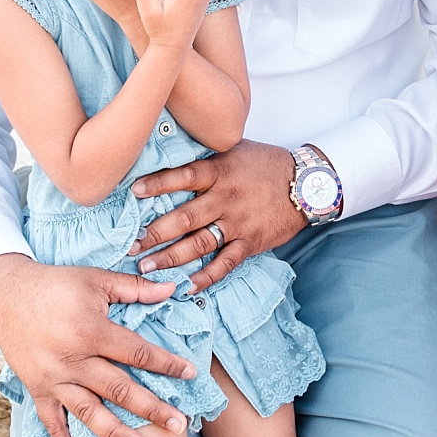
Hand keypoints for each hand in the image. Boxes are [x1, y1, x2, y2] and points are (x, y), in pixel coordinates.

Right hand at [0, 253, 189, 436]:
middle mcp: (72, 360)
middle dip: (151, 408)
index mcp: (91, 331)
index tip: (191, 374)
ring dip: (115, 435)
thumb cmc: (55, 284)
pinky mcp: (37, 390)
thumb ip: (134, 289)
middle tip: (178, 425)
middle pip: (119, 389)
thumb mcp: (96, 279)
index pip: (137, 352)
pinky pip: (53, 424)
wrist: (5, 293)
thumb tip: (171, 289)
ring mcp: (53, 379)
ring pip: (89, 413)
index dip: (166, 363)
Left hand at [129, 140, 306, 288]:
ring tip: (146, 267)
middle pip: (184, 218)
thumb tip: (170, 151)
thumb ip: (206, 157)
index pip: (184, 177)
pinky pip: (225, 263)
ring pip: (199, 244)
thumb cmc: (266, 164)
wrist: (307, 184)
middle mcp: (226, 199)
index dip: (157, 184)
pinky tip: (187, 286)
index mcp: (220, 172)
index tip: (133, 192)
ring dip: (170, 257)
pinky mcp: (250, 242)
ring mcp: (238, 223)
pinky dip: (206, 277)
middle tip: (130, 245)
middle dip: (154, 233)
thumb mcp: (234, 150)